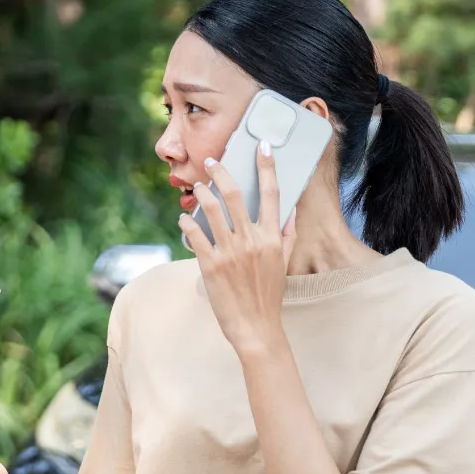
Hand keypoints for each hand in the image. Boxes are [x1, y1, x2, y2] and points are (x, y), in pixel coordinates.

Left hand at [177, 142, 295, 356]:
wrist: (256, 327)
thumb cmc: (269, 295)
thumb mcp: (283, 262)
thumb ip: (285, 233)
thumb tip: (289, 208)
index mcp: (272, 237)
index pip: (271, 193)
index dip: (266, 166)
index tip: (261, 146)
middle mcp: (252, 240)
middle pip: (235, 195)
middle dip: (221, 172)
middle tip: (211, 161)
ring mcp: (230, 252)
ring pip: (211, 210)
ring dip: (201, 194)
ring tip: (196, 188)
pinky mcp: (210, 265)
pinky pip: (194, 235)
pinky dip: (187, 223)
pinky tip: (184, 219)